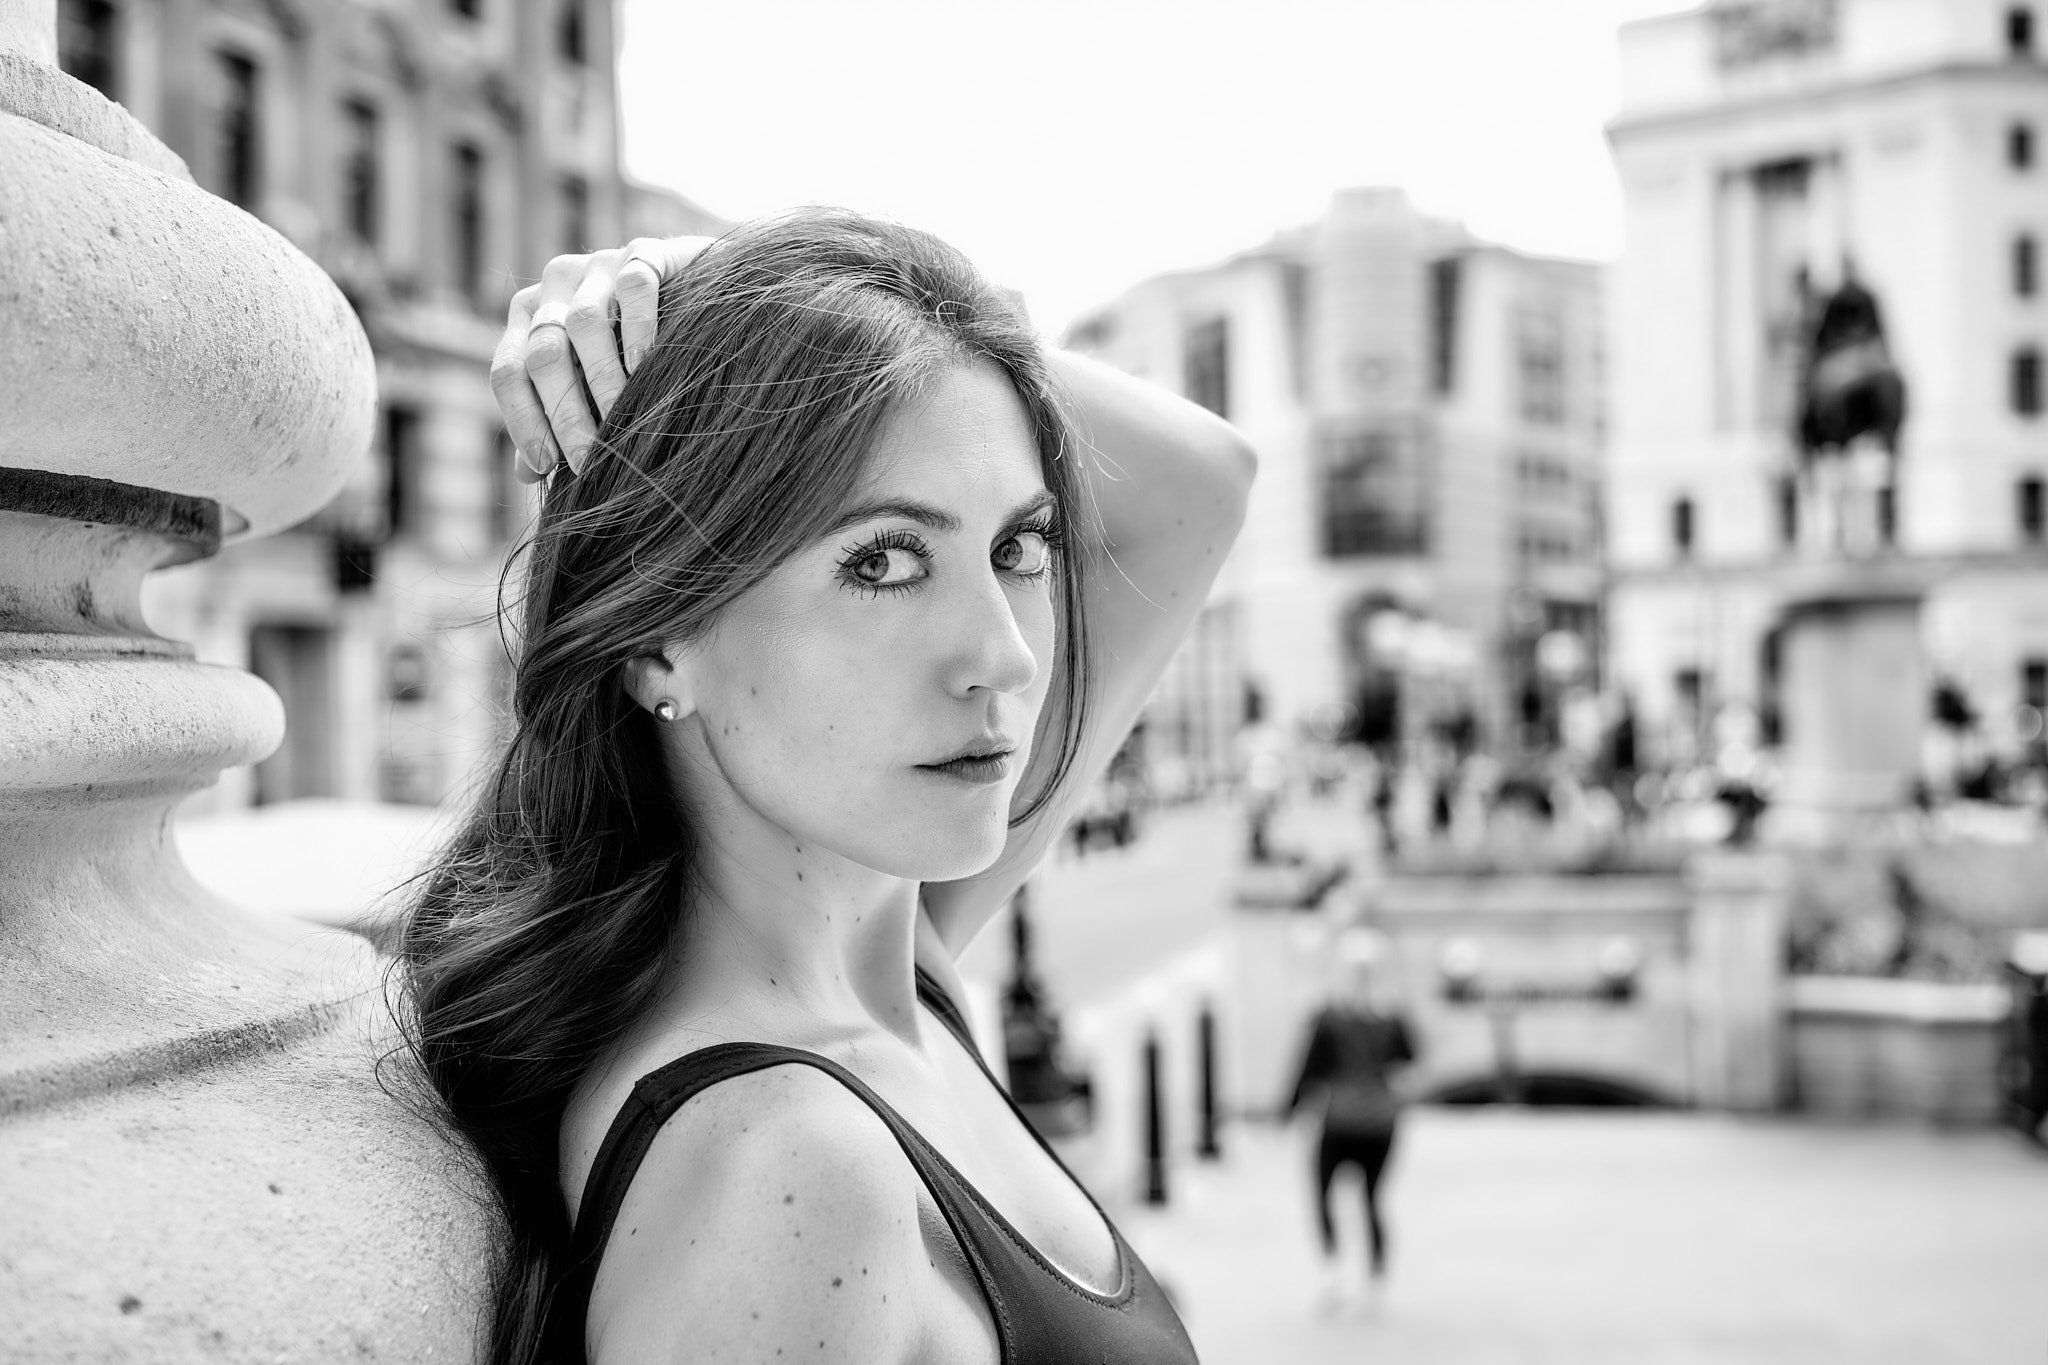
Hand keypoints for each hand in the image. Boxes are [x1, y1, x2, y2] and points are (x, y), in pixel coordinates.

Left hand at [490, 235, 713, 482]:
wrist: (699, 291)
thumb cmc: (633, 350)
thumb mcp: (591, 386)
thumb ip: (556, 419)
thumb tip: (526, 473)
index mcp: (529, 318)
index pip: (507, 370)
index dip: (523, 420)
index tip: (551, 467)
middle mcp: (554, 285)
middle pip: (543, 352)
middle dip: (565, 413)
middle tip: (591, 458)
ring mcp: (597, 264)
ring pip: (585, 323)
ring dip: (603, 380)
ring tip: (622, 420)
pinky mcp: (642, 251)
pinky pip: (633, 285)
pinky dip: (638, 328)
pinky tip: (646, 366)